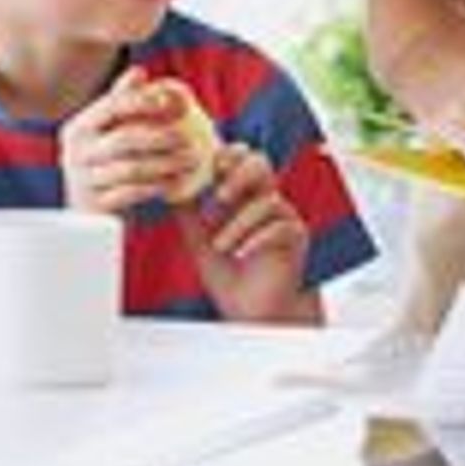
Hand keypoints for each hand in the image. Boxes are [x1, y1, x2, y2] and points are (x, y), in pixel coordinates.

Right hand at [60, 66, 204, 214]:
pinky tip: (177, 180)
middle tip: (193, 138)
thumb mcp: (113, 128)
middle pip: (126, 138)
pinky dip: (157, 186)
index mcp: (79, 127)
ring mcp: (82, 181)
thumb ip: (125, 99)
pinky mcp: (94, 206)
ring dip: (168, 162)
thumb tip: (138, 71)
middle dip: (164, 137)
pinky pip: (130, 193)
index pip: (113, 106)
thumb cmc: (109, 160)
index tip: (170, 100)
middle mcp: (75, 153)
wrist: (92, 209)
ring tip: (194, 159)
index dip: (143, 100)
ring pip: (131, 168)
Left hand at [173, 143, 313, 321]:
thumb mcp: (198, 240)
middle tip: (219, 198)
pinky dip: (255, 239)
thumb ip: (187, 213)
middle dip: (238, 176)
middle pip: (261, 165)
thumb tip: (169, 187)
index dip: (227, 155)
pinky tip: (239, 254)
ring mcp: (283, 218)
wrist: (252, 310)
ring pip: (269, 200)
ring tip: (220, 245)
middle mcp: (265, 200)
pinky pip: (280, 227)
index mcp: (244, 195)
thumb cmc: (228, 272)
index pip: (241, 159)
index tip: (209, 168)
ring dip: (239, 222)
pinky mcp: (295, 238)